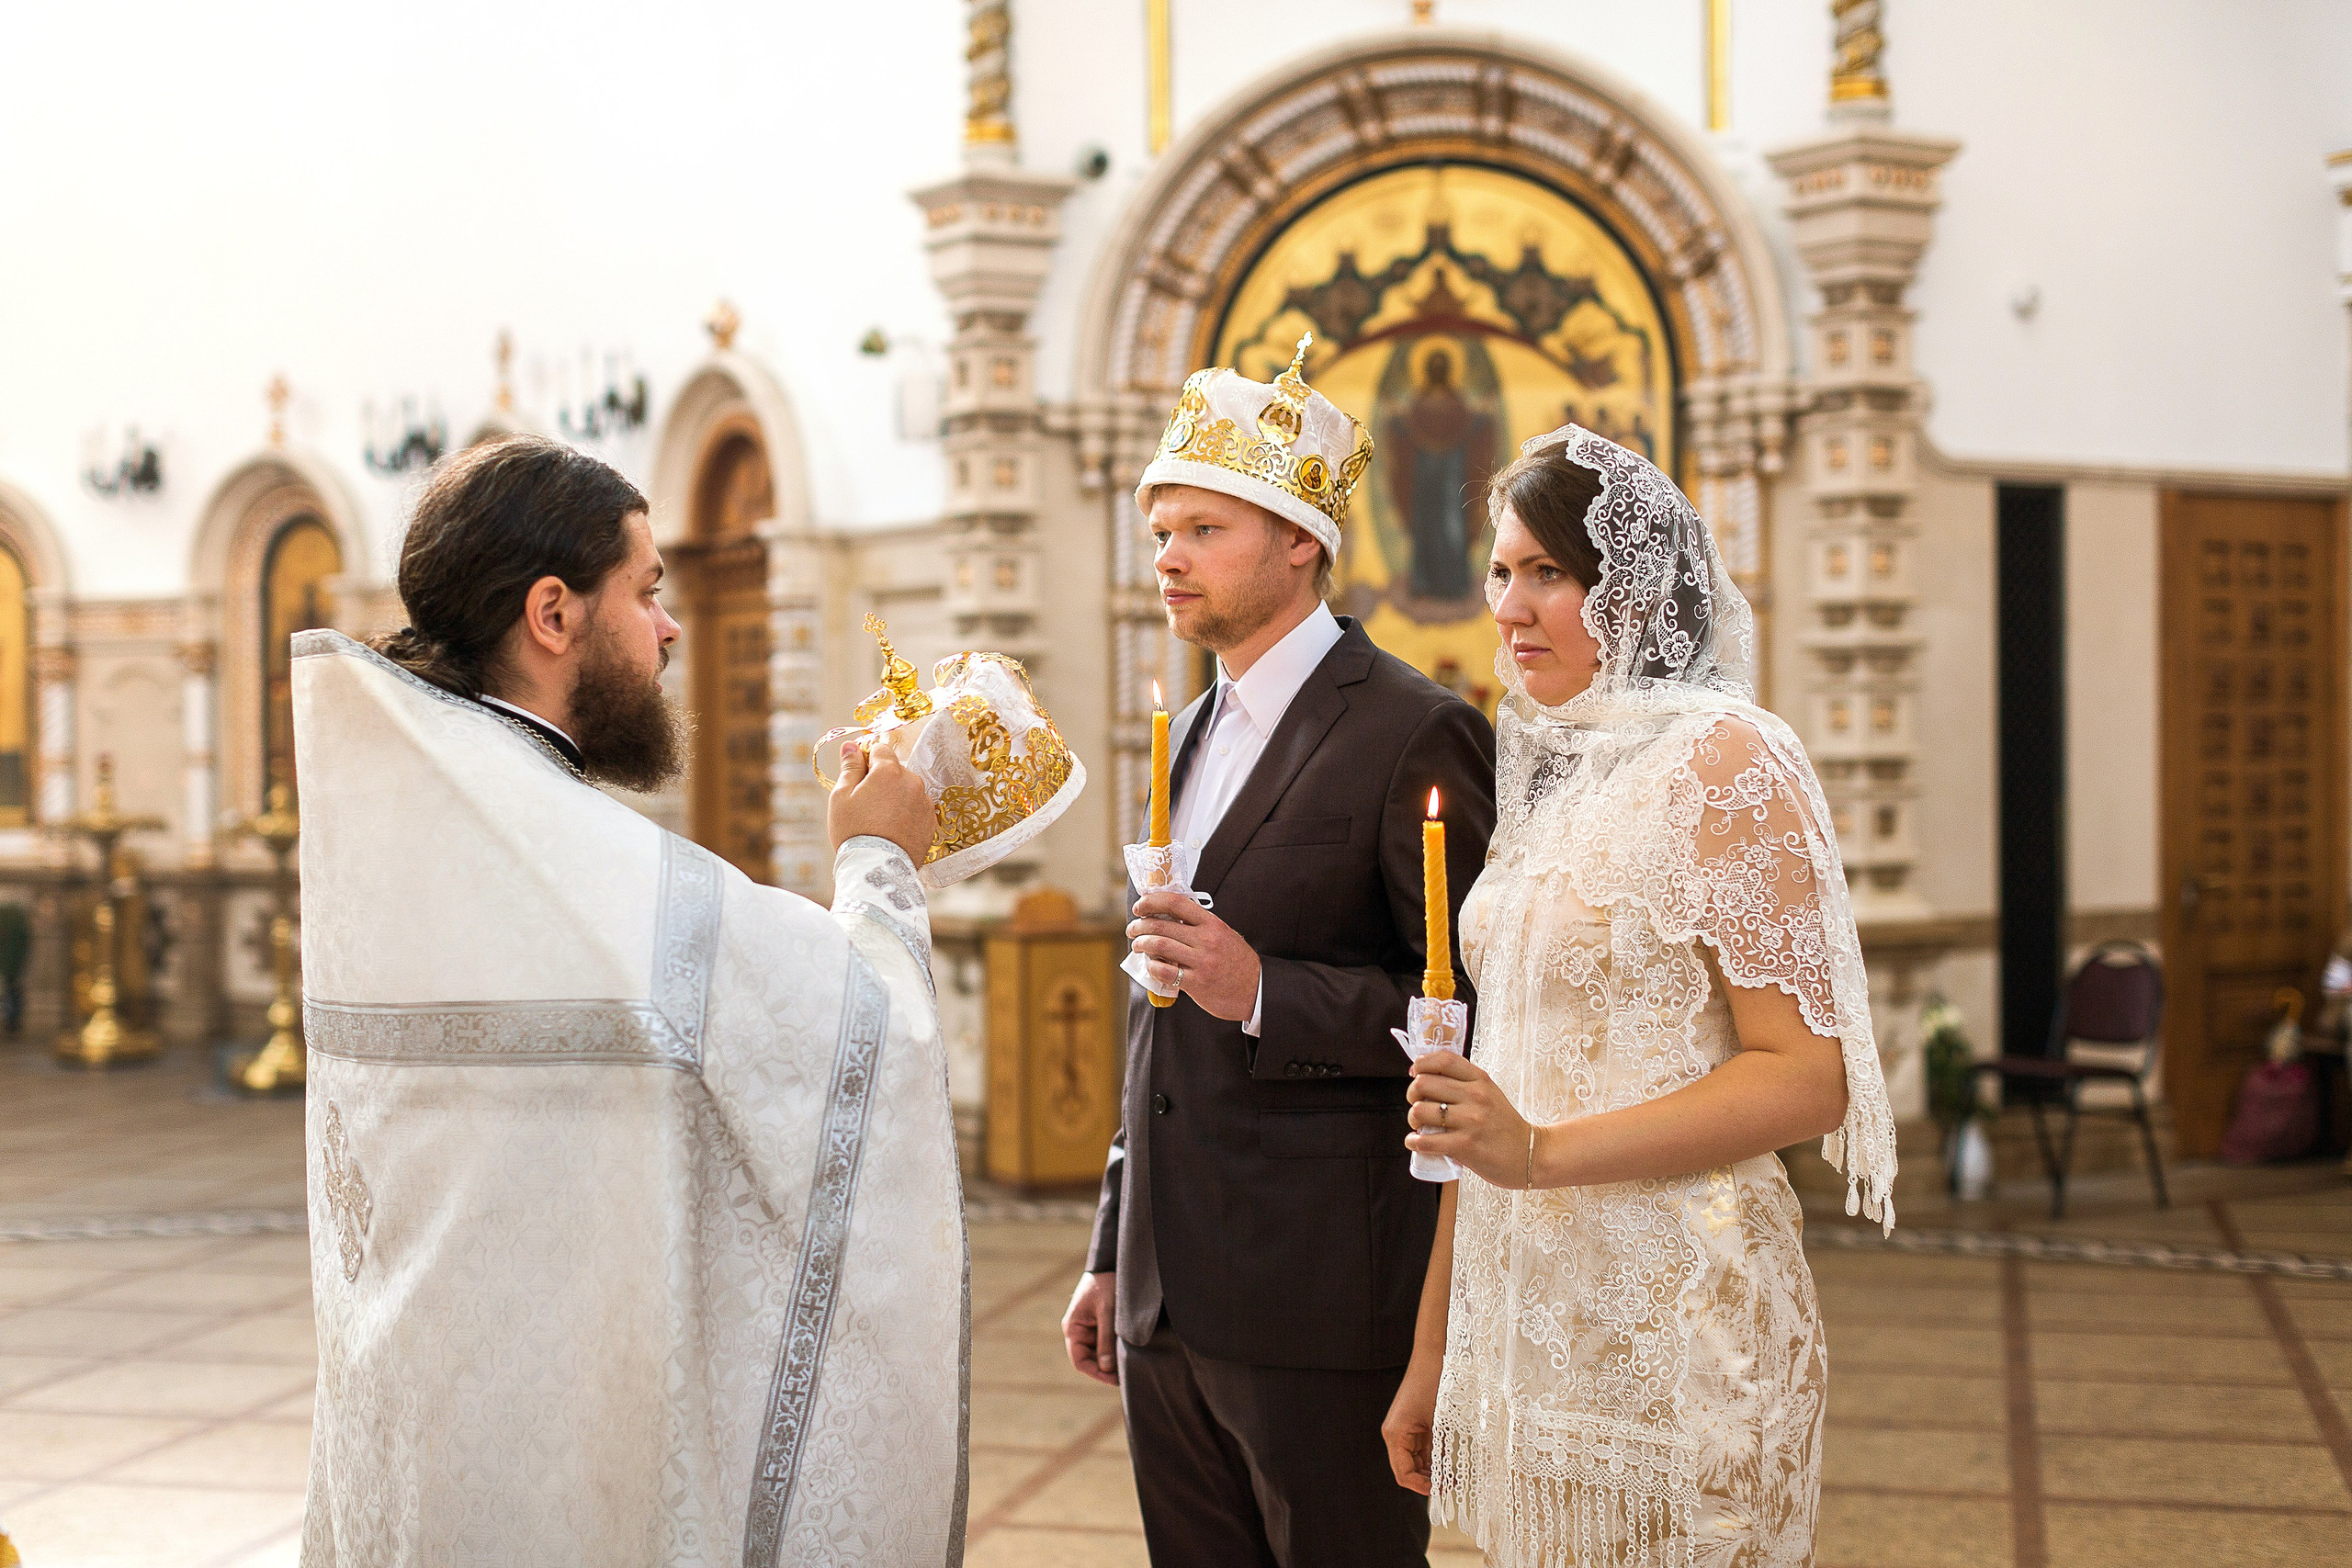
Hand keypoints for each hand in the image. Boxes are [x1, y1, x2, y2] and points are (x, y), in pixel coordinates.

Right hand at [826, 739, 935, 863]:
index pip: (880, 749)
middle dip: (881, 780)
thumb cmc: (854, 831)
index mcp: (890, 771)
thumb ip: (850, 767)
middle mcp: (913, 782)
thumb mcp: (841, 796)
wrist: (877, 868)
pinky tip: (892, 829)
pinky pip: (917, 808)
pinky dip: (906, 813)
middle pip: (895, 771)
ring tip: (879, 821)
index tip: (859, 776)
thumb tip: (851, 745)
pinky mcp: (931, 821)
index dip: (867, 759)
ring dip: (896, 797)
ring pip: (907, 790)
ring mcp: (925, 802)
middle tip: (866, 805)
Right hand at [1061, 1271, 1118, 1385]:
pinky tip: (1129, 1355)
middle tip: (1127, 1376)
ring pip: (1099, 1354)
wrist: (1111, 1263)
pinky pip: (1106, 1344)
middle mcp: (1078, 1331)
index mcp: (1073, 1328)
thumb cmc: (1106, 1284)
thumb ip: (1106, 1339)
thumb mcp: (1107, 1311)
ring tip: (1129, 1367)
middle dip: (1106, 1369)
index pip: (1080, 1361)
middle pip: (1090, 1360)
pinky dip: (1116, 1351)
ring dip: (1112, 1361)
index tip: (1115, 1379)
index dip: (1097, 1373)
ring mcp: (1089, 1329)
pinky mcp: (1101, 1325)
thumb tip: (1107, 1367)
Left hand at [1126, 890, 1260, 1021]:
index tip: (1140, 905)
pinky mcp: (1196, 983)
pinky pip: (1165, 971)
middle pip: (1162, 925)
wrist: (1255, 991)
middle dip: (1140, 925)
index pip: (1176, 903)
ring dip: (1141, 943)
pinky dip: (1152, 966)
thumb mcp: (1225, 934)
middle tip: (1133, 928)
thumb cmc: (1237, 961)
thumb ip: (1201, 924)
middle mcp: (1207, 940)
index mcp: (1213, 924)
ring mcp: (1201, 962)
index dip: (1152, 901)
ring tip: (1137, 945)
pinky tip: (1151, 965)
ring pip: (1160, 946)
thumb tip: (1169, 914)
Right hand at [1381, 1354, 1441, 1494]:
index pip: (1403, 1474)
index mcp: (1395, 1434)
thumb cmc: (1433, 1384)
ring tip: (1452, 1477)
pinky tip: (1449, 1463)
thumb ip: (1437, 1451)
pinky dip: (1434, 1460)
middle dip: (1427, 1481)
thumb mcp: (1438, 1421)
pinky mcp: (1414, 1427)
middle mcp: (1396, 1435)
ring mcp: (1404, 1431)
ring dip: (1432, 1472)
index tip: (1441, 1490)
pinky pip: (1422, 1451)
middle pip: (1408, 1471)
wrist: (1433, 1356)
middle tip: (1450, 1485)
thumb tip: (1444, 1479)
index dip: (1421, 1487)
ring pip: (1415, 1463)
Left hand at [1405, 1050, 1542, 1189]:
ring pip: (1420, 1111)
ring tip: (1420, 1127)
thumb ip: (1463, 1084)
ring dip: (1413, 1120)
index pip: (1443, 1060)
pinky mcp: (1465, 1146)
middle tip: (1418, 1106)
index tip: (1415, 1073)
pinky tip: (1417, 1142)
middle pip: (1423, 1083)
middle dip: (1412, 1095)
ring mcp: (1470, 1121)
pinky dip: (1414, 1142)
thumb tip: (1422, 1077)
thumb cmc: (1504, 1125)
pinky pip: (1425, 1141)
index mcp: (1480, 1080)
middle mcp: (1475, 1096)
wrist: (1530, 1155)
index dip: (1422, 1064)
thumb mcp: (1490, 1094)